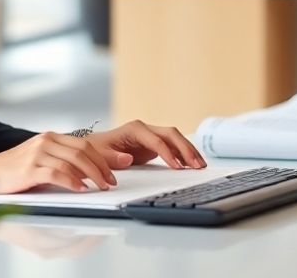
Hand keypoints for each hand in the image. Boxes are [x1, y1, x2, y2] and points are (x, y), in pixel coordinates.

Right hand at [0, 132, 118, 193]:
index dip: (103, 157)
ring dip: (92, 175)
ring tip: (101, 187)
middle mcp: (45, 141)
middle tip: (112, 182)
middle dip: (102, 167)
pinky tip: (80, 189)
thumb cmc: (11, 172)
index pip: (84, 144)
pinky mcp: (28, 168)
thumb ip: (60, 162)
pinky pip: (56, 173)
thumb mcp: (39, 161)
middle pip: (83, 151)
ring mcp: (36, 153)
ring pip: (73, 161)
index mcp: (49, 138)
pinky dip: (72, 181)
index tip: (117, 169)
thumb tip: (86, 173)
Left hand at [85, 119, 206, 169]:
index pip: (156, 140)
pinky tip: (192, 164)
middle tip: (197, 165)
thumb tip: (128, 158)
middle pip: (171, 134)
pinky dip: (184, 154)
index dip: (168, 153)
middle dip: (185, 149)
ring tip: (201, 165)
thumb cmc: (98, 149)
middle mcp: (145, 129)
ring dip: (189, 151)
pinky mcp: (154, 144)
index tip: (177, 166)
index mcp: (134, 129)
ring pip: (175, 139)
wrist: (96, 147)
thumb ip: (113, 158)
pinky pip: (173, 146)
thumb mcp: (101, 155)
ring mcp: (151, 135)